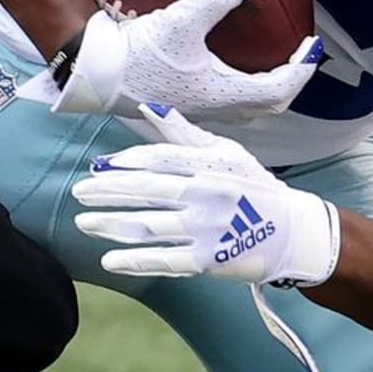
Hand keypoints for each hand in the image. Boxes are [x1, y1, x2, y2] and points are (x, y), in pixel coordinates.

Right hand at [18, 0, 322, 120]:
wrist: (96, 75)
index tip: (312, 46)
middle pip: (270, 105)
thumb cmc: (139, 54)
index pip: (280, 88)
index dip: (302, 68)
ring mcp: (200, 110)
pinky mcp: (184, 104)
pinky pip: (228, 102)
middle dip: (291, 82)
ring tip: (274, 62)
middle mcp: (216, 109)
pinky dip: (243, 87)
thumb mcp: (180, 21)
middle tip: (299, 56)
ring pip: (248, 107)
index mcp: (223, 95)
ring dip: (268, 88)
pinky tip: (233, 67)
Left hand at [73, 103, 340, 286]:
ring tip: (83, 222)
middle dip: (108, 191)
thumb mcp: (227, 154)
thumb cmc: (255, 189)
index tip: (101, 167)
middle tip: (79, 191)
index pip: (159, 159)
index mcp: (212, 163)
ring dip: (110, 224)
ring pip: (148, 225)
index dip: (126, 163)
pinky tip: (109, 260)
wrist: (293, 232)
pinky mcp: (208, 260)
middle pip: (147, 190)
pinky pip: (163, 260)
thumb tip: (148, 110)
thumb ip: (185, 135)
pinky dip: (134, 261)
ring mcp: (207, 227)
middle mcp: (207, 193)